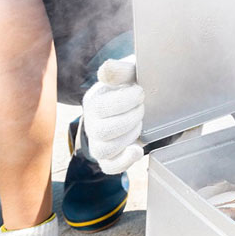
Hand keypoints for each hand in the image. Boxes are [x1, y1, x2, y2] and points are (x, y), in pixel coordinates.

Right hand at [82, 54, 144, 173]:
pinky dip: (124, 161)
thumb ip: (121, 70)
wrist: (140, 102)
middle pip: (103, 130)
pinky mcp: (110, 156)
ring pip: (105, 149)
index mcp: (94, 100)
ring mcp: (99, 141)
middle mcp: (92, 123)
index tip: (140, 92)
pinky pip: (110, 166)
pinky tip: (137, 149)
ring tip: (140, 123)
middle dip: (130, 118)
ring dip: (129, 136)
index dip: (125, 100)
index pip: (100, 107)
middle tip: (143, 107)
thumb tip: (106, 69)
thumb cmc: (133, 85)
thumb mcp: (130, 73)